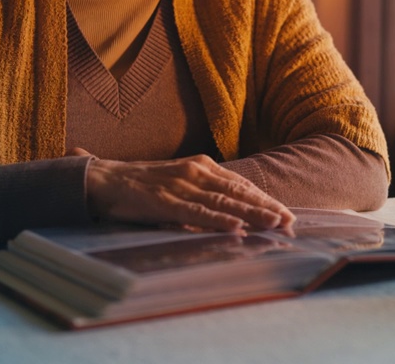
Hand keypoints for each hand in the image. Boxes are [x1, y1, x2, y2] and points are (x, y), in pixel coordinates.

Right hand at [72, 148, 294, 231]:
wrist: (104, 180)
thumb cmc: (144, 185)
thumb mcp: (179, 182)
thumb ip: (204, 193)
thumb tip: (232, 212)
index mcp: (202, 166)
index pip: (240, 185)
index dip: (264, 199)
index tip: (285, 213)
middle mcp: (196, 172)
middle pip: (238, 192)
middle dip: (266, 208)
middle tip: (290, 222)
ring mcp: (181, 186)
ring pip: (223, 202)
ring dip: (251, 214)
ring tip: (274, 223)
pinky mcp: (166, 202)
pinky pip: (197, 212)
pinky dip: (219, 220)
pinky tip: (236, 227)